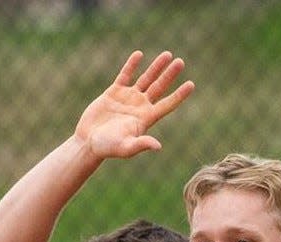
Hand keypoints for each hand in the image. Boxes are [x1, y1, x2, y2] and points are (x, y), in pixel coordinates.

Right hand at [74, 50, 194, 160]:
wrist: (89, 141)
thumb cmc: (108, 148)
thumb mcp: (126, 147)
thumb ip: (141, 144)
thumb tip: (158, 146)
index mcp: (147, 118)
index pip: (167, 104)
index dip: (179, 95)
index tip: (191, 84)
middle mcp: (141, 107)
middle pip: (160, 87)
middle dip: (170, 75)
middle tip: (181, 62)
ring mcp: (128, 98)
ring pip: (146, 79)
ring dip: (156, 67)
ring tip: (167, 54)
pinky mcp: (114, 92)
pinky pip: (125, 75)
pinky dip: (132, 64)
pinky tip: (140, 54)